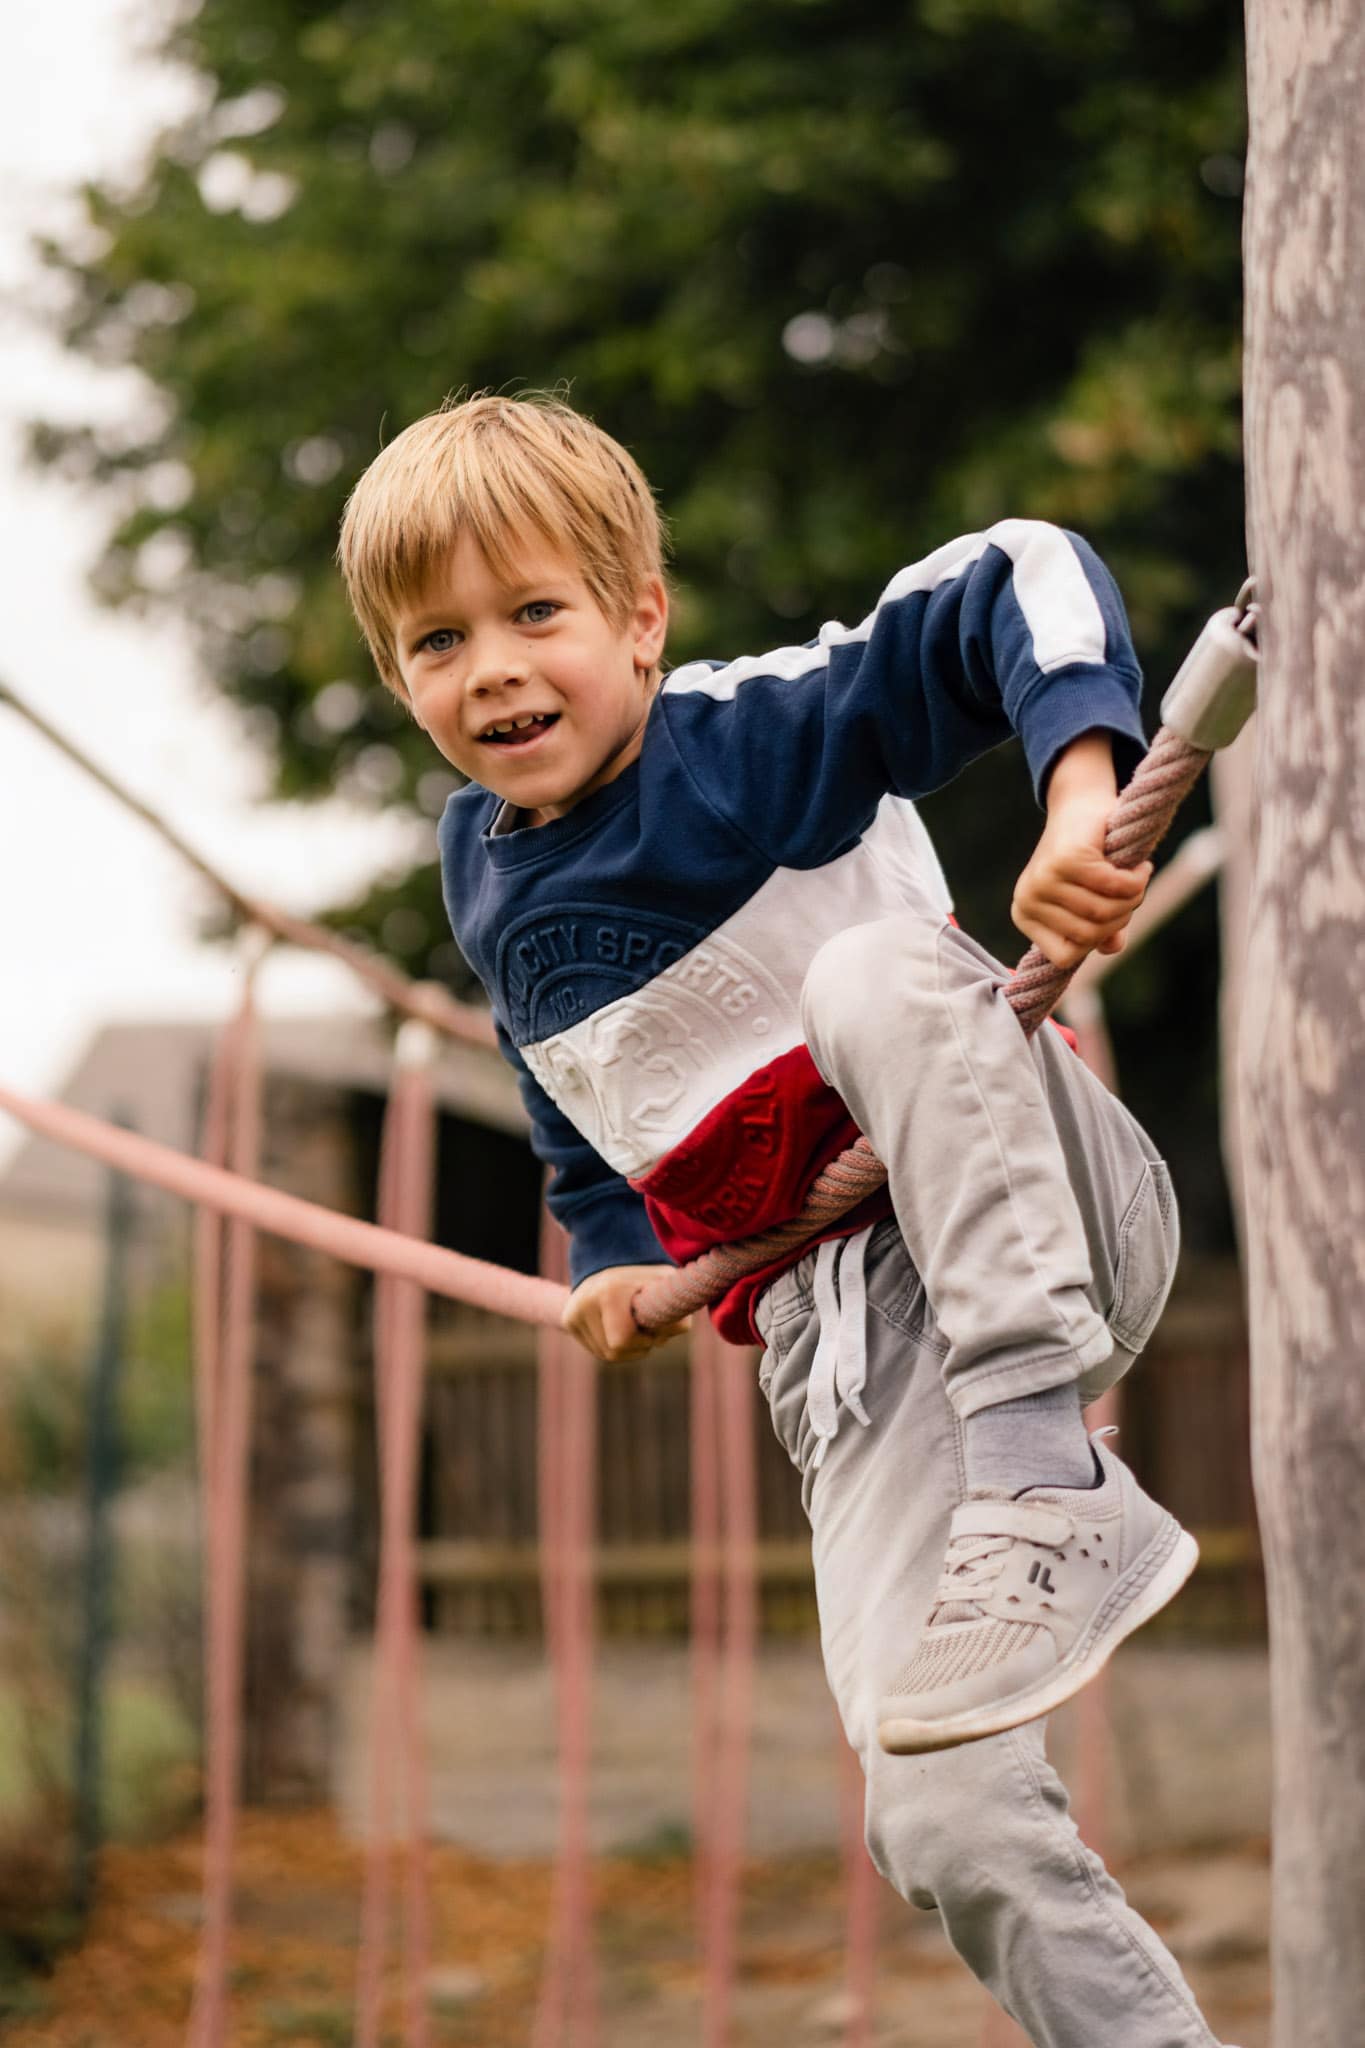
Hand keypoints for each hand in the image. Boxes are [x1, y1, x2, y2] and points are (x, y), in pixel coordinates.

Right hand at [561, 1263, 690, 1361]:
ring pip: (605, 1355)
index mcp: (608, 1293)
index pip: (622, 1341)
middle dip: (637, 1347)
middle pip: (614, 1353)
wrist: (612, 1258)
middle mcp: (584, 1303)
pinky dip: (613, 1345)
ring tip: (634, 1326)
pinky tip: (620, 1327)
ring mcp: (573, 1313)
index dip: (644, 1340)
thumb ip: (677, 1311)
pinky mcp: (568, 1321)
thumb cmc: (645, 1276)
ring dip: (627, 1349)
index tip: (653, 1327)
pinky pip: (596, 1350)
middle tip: (647, 1329)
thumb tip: (676, 1331)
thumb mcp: (666, 1286)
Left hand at [1012, 735, 1150, 970]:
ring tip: (1137, 879)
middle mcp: (1027, 900)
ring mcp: (1043, 880)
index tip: (1111, 916)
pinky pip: (1114, 888)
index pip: (1064, 956)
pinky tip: (1139, 867)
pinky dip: (1135, 880)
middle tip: (1132, 893)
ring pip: (1102, 913)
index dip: (1096, 941)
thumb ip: (1100, 929)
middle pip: (1087, 935)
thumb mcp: (1089, 898)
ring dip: (1132, 899)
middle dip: (1120, 918)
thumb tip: (1110, 949)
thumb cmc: (1086, 857)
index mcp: (1025, 916)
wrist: (1080, 803)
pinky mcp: (1066, 860)